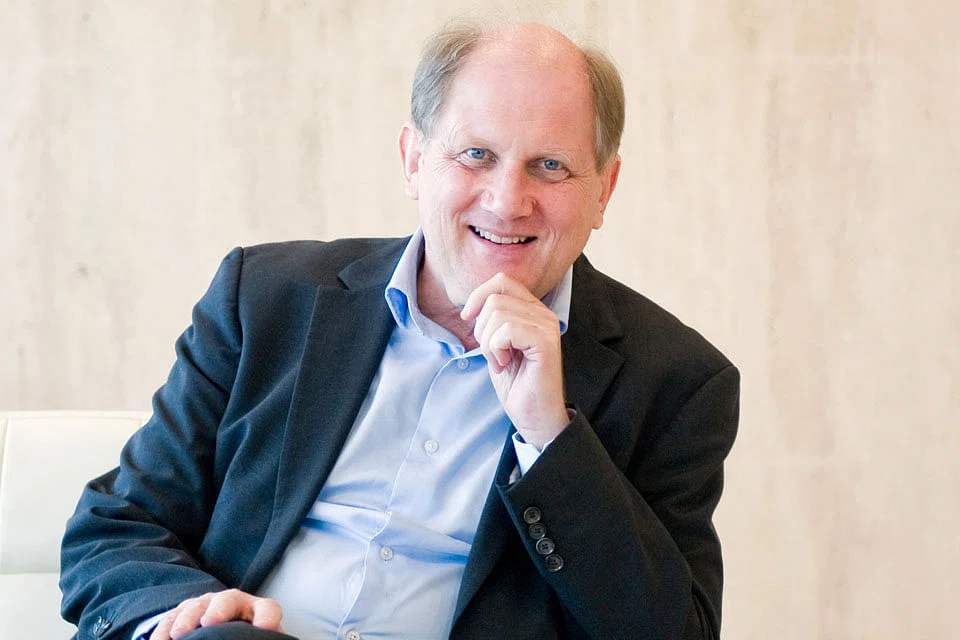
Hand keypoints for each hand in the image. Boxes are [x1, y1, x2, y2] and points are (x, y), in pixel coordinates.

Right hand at [149, 589, 282, 639]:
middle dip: (219, 610)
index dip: (267, 617)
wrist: (221, 625)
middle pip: (228, 600)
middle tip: (211, 622)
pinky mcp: (182, 612)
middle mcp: (232, 601)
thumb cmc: (243, 636)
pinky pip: (171, 618)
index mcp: (256, 610)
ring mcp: (205, 604)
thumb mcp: (252, 637)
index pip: (267, 609)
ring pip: (195, 607)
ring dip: (186, 620)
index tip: (266, 628)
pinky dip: (164, 631)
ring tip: (180, 634)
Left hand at [460, 273, 569, 447]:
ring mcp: (547, 326)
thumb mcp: (497, 345)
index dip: (479, 296)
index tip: (468, 318)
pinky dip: (496, 349)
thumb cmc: (517, 384)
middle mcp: (544, 313)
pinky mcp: (546, 341)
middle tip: (494, 354)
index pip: (502, 280)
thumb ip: (492, 321)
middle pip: (494, 298)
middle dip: (481, 329)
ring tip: (502, 361)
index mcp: (533, 310)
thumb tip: (472, 305)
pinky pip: (507, 329)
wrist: (535, 417)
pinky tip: (506, 364)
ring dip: (488, 342)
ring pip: (497, 313)